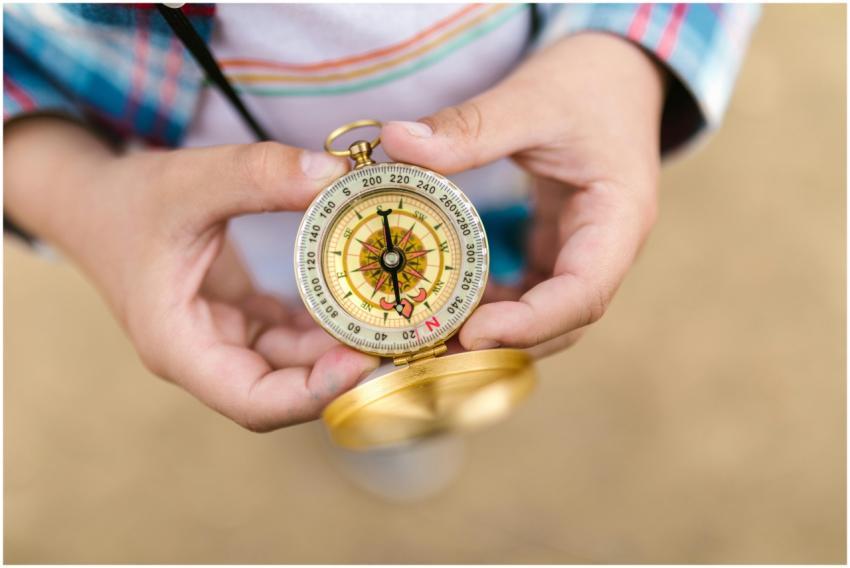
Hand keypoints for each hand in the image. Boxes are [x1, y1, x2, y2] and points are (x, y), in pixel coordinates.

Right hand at [4, 118, 378, 430]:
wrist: (93, 203)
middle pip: (284, 390)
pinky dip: (325, 323)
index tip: (362, 359)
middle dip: (341, 370)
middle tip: (399, 338)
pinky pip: (291, 336)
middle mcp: (205, 355)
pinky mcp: (239, 322)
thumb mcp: (189, 181)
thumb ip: (258, 174)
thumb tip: (334, 176)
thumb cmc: (128, 200)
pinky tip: (361, 298)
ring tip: (392, 317)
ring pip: (293, 364)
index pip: (253, 400)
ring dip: (340, 346)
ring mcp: (224, 341)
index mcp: (179, 346)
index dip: (312, 393)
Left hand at [381, 33, 665, 356]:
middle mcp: (605, 251)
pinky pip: (525, 294)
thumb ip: (470, 126)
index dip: (529, 324)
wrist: (616, 73)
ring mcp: (580, 255)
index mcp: (618, 220)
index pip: (583, 294)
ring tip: (428, 340)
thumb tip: (397, 143)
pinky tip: (445, 306)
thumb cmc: (589, 82)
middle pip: (560, 323)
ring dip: (490, 336)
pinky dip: (488, 308)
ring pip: (541, 317)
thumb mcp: (532, 97)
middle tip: (433, 352)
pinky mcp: (555, 250)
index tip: (471, 332)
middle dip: (502, 345)